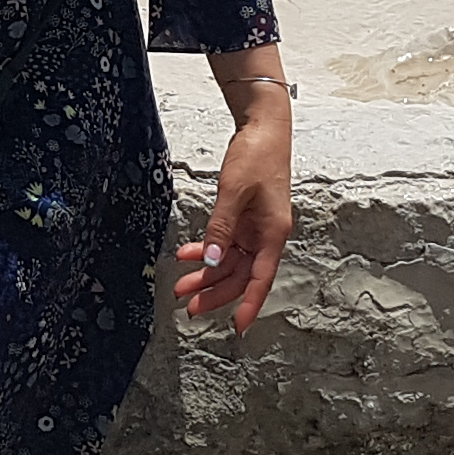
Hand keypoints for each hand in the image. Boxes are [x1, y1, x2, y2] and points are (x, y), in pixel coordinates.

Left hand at [171, 108, 291, 331]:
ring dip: (206, 273)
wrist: (264, 128)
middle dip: (215, 292)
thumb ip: (221, 227)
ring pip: (230, 262)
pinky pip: (225, 243)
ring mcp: (255, 228)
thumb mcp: (234, 191)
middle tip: (190, 307)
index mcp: (272, 233)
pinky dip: (206, 250)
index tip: (239, 326)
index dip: (251, 304)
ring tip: (181, 286)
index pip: (260, 278)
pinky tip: (187, 254)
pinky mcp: (245, 219)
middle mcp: (266, 235)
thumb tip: (211, 260)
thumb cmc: (258, 156)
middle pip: (241, 275)